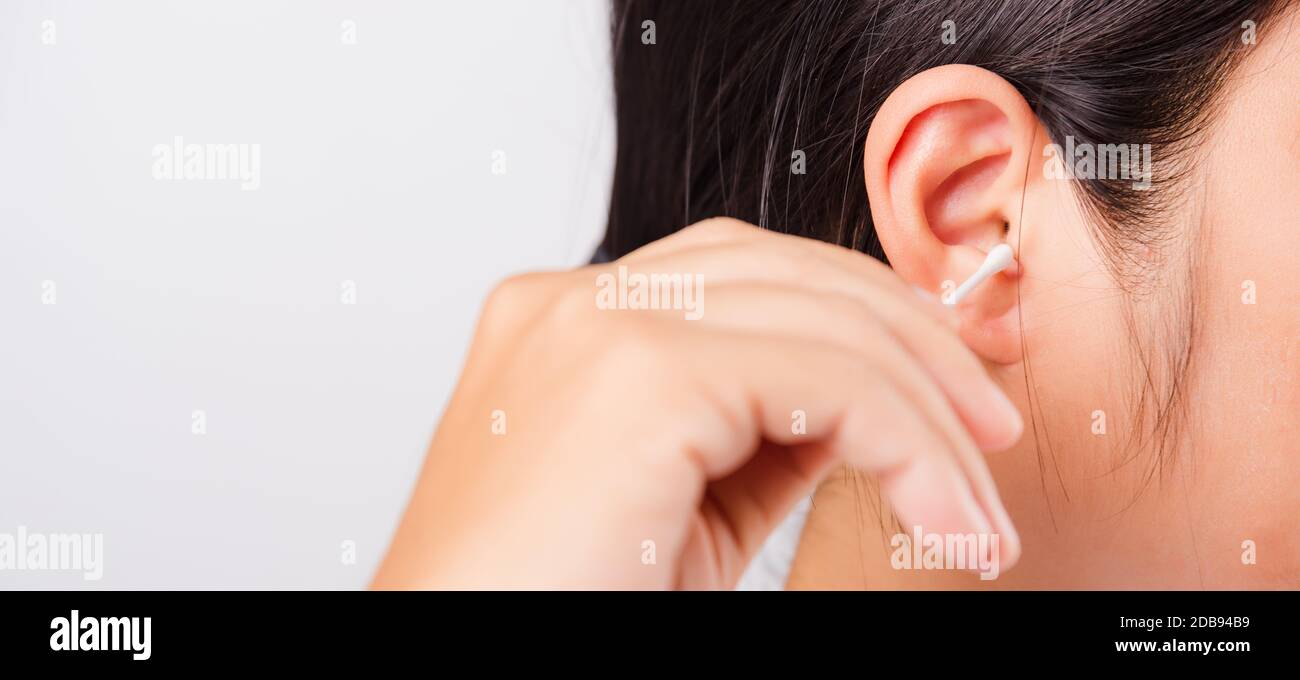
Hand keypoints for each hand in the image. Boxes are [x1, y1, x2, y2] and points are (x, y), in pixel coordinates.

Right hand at [373, 218, 1022, 588]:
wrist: (448, 671)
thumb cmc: (550, 607)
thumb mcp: (681, 507)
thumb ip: (759, 434)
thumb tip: (866, 411)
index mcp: (568, 321)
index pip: (744, 273)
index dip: (864, 312)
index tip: (951, 381)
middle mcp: (574, 303)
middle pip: (790, 273)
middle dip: (914, 342)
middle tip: (991, 425)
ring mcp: (599, 326)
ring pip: (824, 321)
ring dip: (929, 407)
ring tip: (978, 504)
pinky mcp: (639, 376)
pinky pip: (829, 383)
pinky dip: (910, 445)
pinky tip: (942, 513)